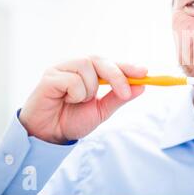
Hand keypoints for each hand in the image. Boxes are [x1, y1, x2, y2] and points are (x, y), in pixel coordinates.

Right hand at [19, 56, 146, 143]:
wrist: (49, 135)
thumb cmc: (72, 120)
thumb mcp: (101, 111)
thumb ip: (118, 98)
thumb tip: (141, 86)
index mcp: (88, 72)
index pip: (110, 63)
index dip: (127, 66)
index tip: (144, 72)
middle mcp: (75, 66)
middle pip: (100, 60)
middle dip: (117, 76)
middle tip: (125, 93)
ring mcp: (61, 69)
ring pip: (86, 68)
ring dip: (90, 90)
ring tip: (78, 102)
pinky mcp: (49, 77)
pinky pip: (72, 80)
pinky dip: (75, 94)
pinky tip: (65, 101)